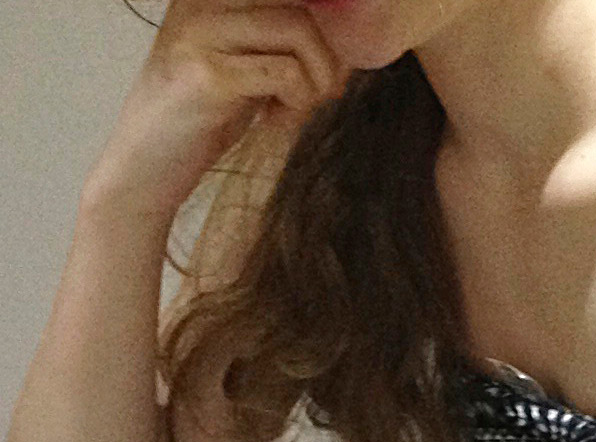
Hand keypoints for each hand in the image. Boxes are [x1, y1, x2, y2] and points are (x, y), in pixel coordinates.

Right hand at [95, 0, 348, 220]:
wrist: (146, 168)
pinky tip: (271, 124)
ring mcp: (199, 33)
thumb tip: (346, 44)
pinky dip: (296, 107)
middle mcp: (200, 2)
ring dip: (312, 85)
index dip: (320, 40)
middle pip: (302, 12)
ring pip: (300, 33)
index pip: (289, 0)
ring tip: (287, 114)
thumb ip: (280, 47)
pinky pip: (287, 75)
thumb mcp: (246, 71)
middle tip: (308, 104)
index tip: (318, 81)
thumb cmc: (202, 122)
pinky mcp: (206, 74)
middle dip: (324, 65)